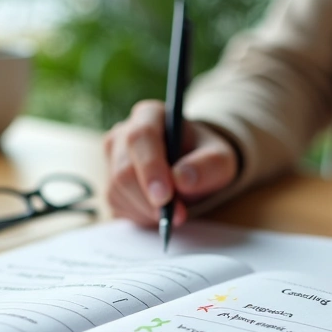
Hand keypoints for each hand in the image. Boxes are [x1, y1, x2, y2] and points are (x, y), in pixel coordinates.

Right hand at [104, 100, 238, 226]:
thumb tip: (181, 179)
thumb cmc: (205, 158)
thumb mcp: (221, 159)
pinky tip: (160, 212)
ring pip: (118, 191)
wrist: (194, 170)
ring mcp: (112, 160)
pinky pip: (117, 206)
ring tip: (175, 213)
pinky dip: (141, 216)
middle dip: (149, 199)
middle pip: (124, 170)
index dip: (150, 167)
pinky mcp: (111, 185)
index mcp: (149, 115)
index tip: (165, 196)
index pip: (140, 136)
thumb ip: (208, 165)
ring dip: (147, 210)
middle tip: (177, 216)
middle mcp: (123, 134)